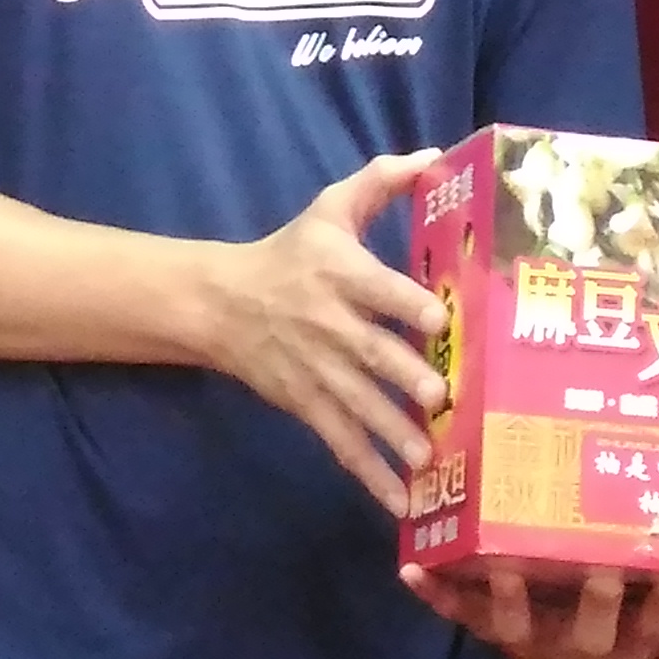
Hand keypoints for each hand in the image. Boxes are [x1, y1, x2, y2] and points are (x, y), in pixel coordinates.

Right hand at [204, 151, 453, 510]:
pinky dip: (369, 473)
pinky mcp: (306, 404)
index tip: (436, 317)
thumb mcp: (328, 208)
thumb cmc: (291, 252)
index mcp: (337, 271)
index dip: (403, 301)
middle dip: (402, 375)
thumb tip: (432, 156)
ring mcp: (316, 370)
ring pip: (357, 405)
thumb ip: (380, 181)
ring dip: (391, 433)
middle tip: (440, 396)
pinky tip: (401, 501)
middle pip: (369, 352)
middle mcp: (328, 323)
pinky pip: (341, 442)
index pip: (373, 287)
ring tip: (427, 458)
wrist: (219, 302)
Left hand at [400, 563, 658, 658]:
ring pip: (520, 630)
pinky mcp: (490, 627)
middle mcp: (578, 645)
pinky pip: (460, 614)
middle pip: (594, 639)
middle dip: (600, 605)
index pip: (657, 631)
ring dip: (509, 599)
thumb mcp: (656, 596)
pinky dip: (435, 593)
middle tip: (605, 568)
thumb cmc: (623, 597)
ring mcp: (531, 637)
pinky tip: (411, 567)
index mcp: (628, 636)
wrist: (559, 616)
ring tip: (502, 566)